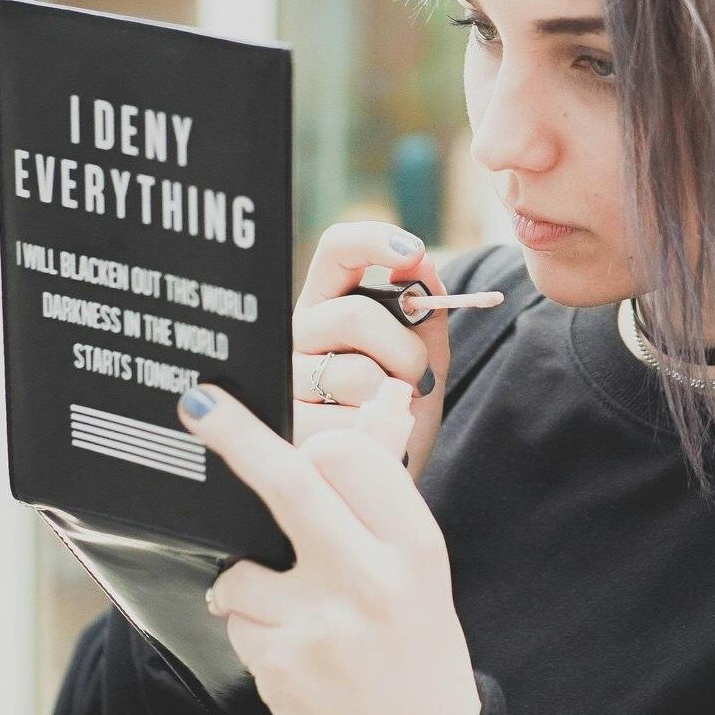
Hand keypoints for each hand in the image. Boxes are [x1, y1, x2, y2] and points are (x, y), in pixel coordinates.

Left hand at [181, 382, 483, 714]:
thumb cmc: (414, 637)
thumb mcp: (418, 563)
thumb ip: (384, 495)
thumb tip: (377, 405)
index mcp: (413, 545)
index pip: (349, 460)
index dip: (313, 449)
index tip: (292, 442)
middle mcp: (372, 579)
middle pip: (290, 486)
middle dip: (236, 438)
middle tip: (196, 404)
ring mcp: (323, 626)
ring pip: (241, 571)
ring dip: (246, 584)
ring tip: (294, 614)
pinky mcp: (284, 668)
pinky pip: (237, 624)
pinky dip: (252, 632)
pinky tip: (295, 653)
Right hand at [293, 222, 455, 482]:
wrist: (390, 474)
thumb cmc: (402, 406)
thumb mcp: (423, 353)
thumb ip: (426, 311)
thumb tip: (419, 264)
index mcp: (331, 304)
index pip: (337, 250)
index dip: (372, 241)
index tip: (410, 253)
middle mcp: (299, 334)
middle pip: (353, 316)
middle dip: (405, 350)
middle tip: (419, 379)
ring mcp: (288, 380)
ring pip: (354, 373)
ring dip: (394, 399)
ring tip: (392, 414)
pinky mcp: (288, 427)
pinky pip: (346, 423)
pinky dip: (376, 436)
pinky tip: (373, 441)